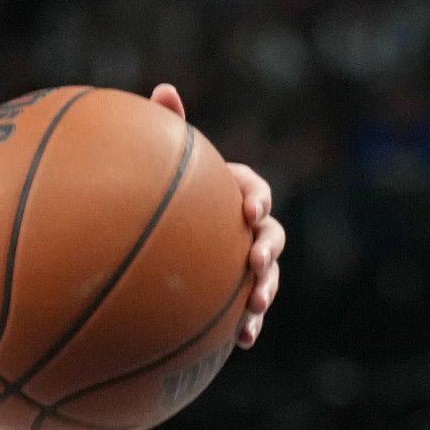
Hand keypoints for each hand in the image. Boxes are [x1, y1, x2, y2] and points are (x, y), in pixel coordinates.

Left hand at [150, 84, 284, 348]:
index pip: (254, 186)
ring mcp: (244, 260)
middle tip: (256, 258)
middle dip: (269, 246)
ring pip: (268, 274)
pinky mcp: (235, 291)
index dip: (256, 195)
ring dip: (265, 288)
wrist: (157, 241)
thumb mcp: (167, 162)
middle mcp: (245, 226)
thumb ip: (169, 127)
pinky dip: (251, 323)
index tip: (247, 206)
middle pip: (272, 233)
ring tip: (253, 305)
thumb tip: (163, 88)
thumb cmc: (165, 192)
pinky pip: (250, 308)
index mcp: (230, 191)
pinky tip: (242, 341)